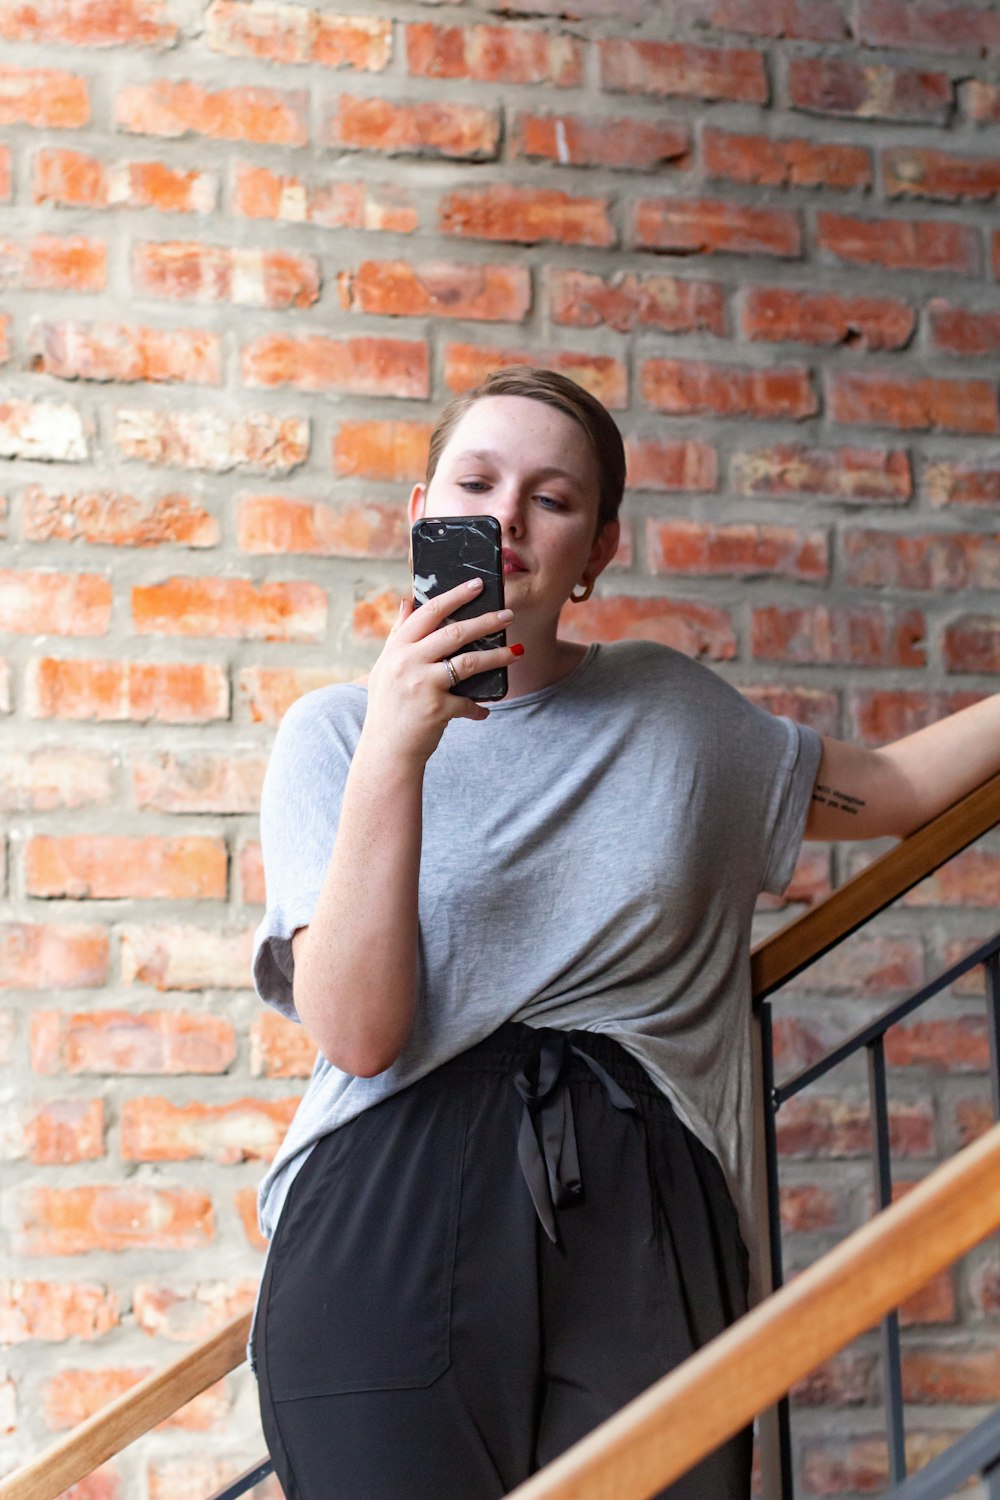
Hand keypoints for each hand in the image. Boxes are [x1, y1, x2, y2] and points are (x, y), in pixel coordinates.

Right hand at [362, 578, 518, 765]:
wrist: (385, 751)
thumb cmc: (387, 707)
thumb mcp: (385, 668)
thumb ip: (397, 634)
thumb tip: (407, 600)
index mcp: (397, 648)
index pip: (429, 612)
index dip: (455, 595)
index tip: (477, 585)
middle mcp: (407, 662)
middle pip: (455, 632)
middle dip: (486, 621)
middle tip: (508, 614)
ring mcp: (422, 684)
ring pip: (469, 661)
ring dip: (498, 656)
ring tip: (517, 651)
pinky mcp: (436, 708)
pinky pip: (468, 703)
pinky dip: (478, 708)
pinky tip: (485, 711)